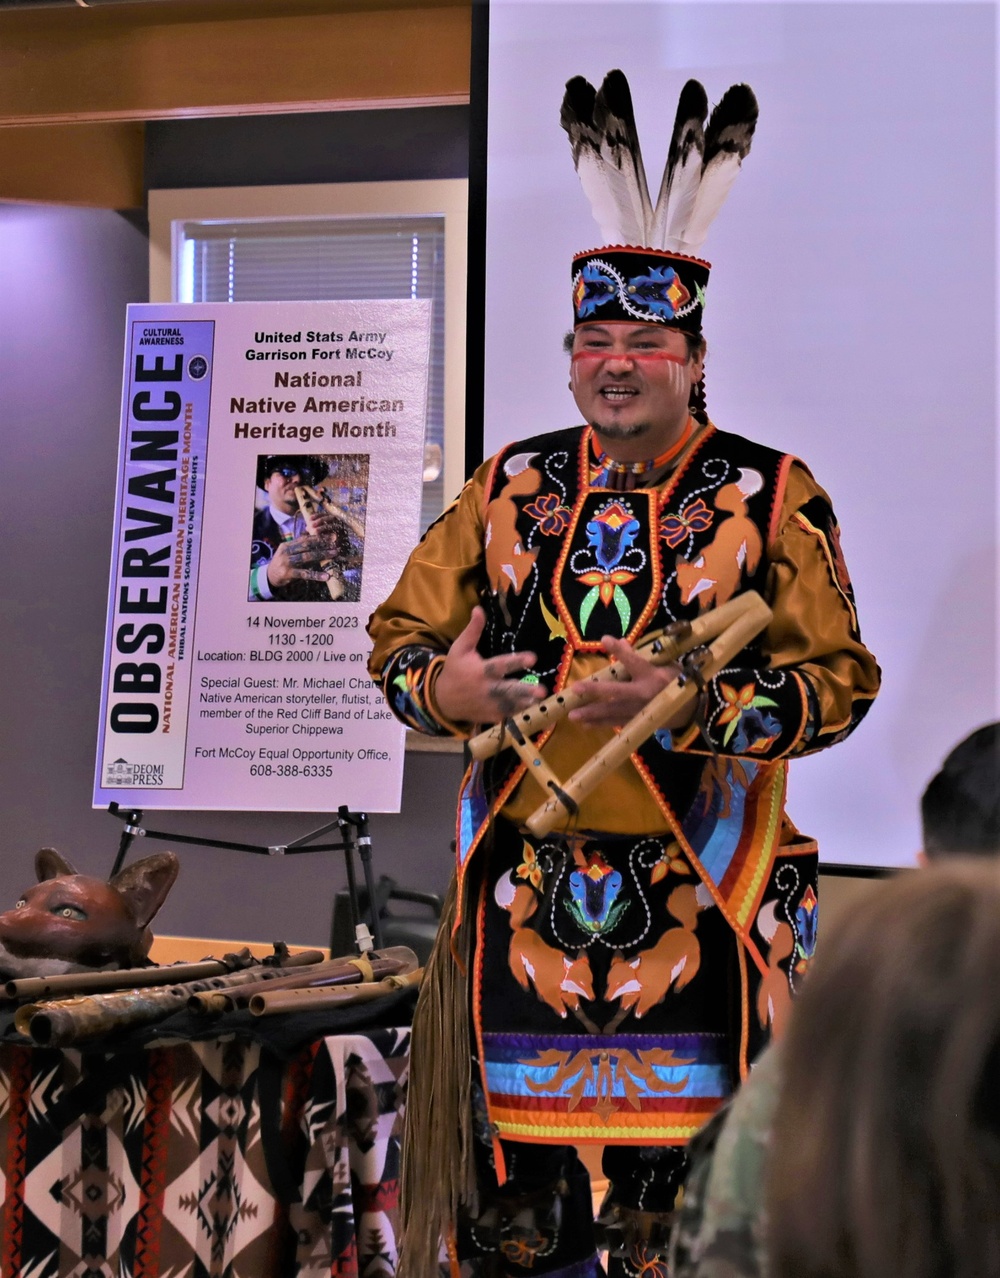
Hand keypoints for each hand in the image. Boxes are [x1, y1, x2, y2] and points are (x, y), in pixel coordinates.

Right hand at [265, 535, 330, 588]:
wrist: (269, 576)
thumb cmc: (282, 563)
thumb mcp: (288, 551)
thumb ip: (298, 544)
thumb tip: (309, 533)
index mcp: (288, 545)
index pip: (305, 539)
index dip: (318, 537)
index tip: (331, 537)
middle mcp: (287, 552)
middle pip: (307, 546)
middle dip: (322, 544)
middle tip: (335, 544)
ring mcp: (287, 562)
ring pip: (307, 557)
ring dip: (322, 555)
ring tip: (334, 555)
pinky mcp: (288, 573)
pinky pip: (305, 574)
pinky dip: (316, 575)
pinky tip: (326, 576)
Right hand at [433, 606, 546, 724]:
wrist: (443, 700)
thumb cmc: (454, 670)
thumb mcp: (459, 648)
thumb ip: (472, 630)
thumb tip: (479, 609)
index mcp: (481, 671)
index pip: (501, 665)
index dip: (517, 661)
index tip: (533, 657)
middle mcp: (487, 689)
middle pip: (509, 690)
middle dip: (525, 691)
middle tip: (542, 691)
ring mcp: (490, 705)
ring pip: (512, 706)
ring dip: (527, 704)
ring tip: (543, 701)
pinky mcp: (492, 717)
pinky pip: (508, 717)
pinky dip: (521, 715)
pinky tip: (537, 712)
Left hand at [567, 635, 688, 728]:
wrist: (691, 709)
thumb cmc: (675, 681)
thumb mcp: (664, 664)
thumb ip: (640, 656)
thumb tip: (619, 642)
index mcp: (652, 675)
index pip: (634, 660)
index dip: (620, 650)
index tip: (604, 639)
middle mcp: (644, 693)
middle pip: (616, 692)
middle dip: (595, 690)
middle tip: (576, 688)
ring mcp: (640, 710)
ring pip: (613, 712)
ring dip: (592, 714)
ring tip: (572, 715)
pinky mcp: (639, 722)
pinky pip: (616, 723)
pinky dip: (600, 724)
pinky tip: (584, 724)